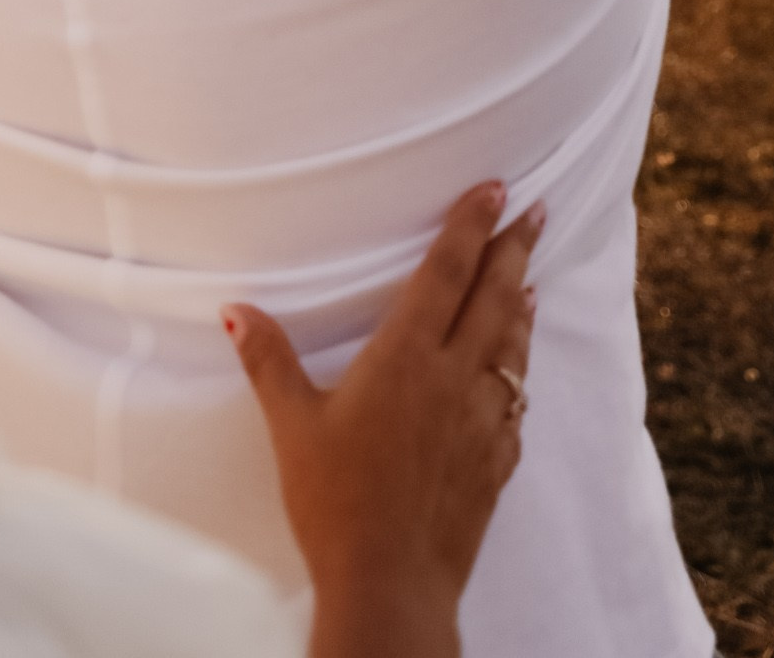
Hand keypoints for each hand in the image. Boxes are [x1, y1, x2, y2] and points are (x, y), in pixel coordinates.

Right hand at [226, 182, 540, 657]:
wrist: (390, 585)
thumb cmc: (336, 504)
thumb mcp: (292, 427)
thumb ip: (268, 360)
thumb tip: (236, 308)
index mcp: (407, 358)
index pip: (448, 272)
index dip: (472, 225)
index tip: (497, 188)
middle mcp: (454, 378)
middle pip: (495, 297)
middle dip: (516, 248)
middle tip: (537, 211)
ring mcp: (482, 422)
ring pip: (512, 348)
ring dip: (522, 307)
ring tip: (531, 279)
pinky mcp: (496, 463)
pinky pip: (516, 404)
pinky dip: (520, 374)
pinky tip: (517, 373)